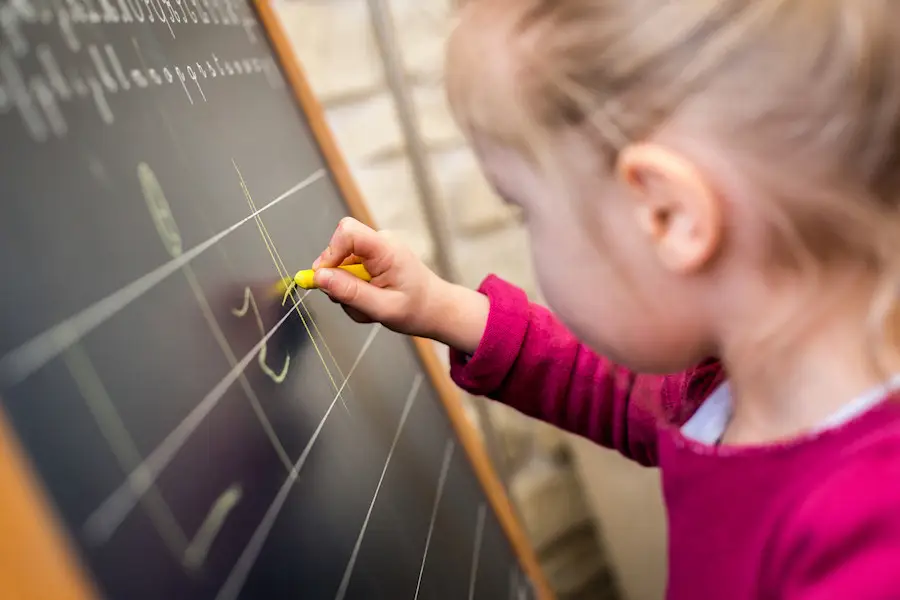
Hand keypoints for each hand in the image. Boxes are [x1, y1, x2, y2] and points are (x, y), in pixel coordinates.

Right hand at [312, 218, 488, 352]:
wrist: (435, 309)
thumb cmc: (417, 309)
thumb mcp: (381, 308)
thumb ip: (349, 292)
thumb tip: (320, 277)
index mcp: (386, 249)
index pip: (347, 232)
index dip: (330, 253)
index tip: (326, 279)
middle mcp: (380, 243)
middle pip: (339, 249)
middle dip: (339, 280)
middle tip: (354, 302)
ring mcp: (376, 249)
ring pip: (341, 264)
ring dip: (348, 289)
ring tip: (368, 305)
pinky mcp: (372, 258)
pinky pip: (349, 270)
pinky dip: (354, 290)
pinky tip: (370, 300)